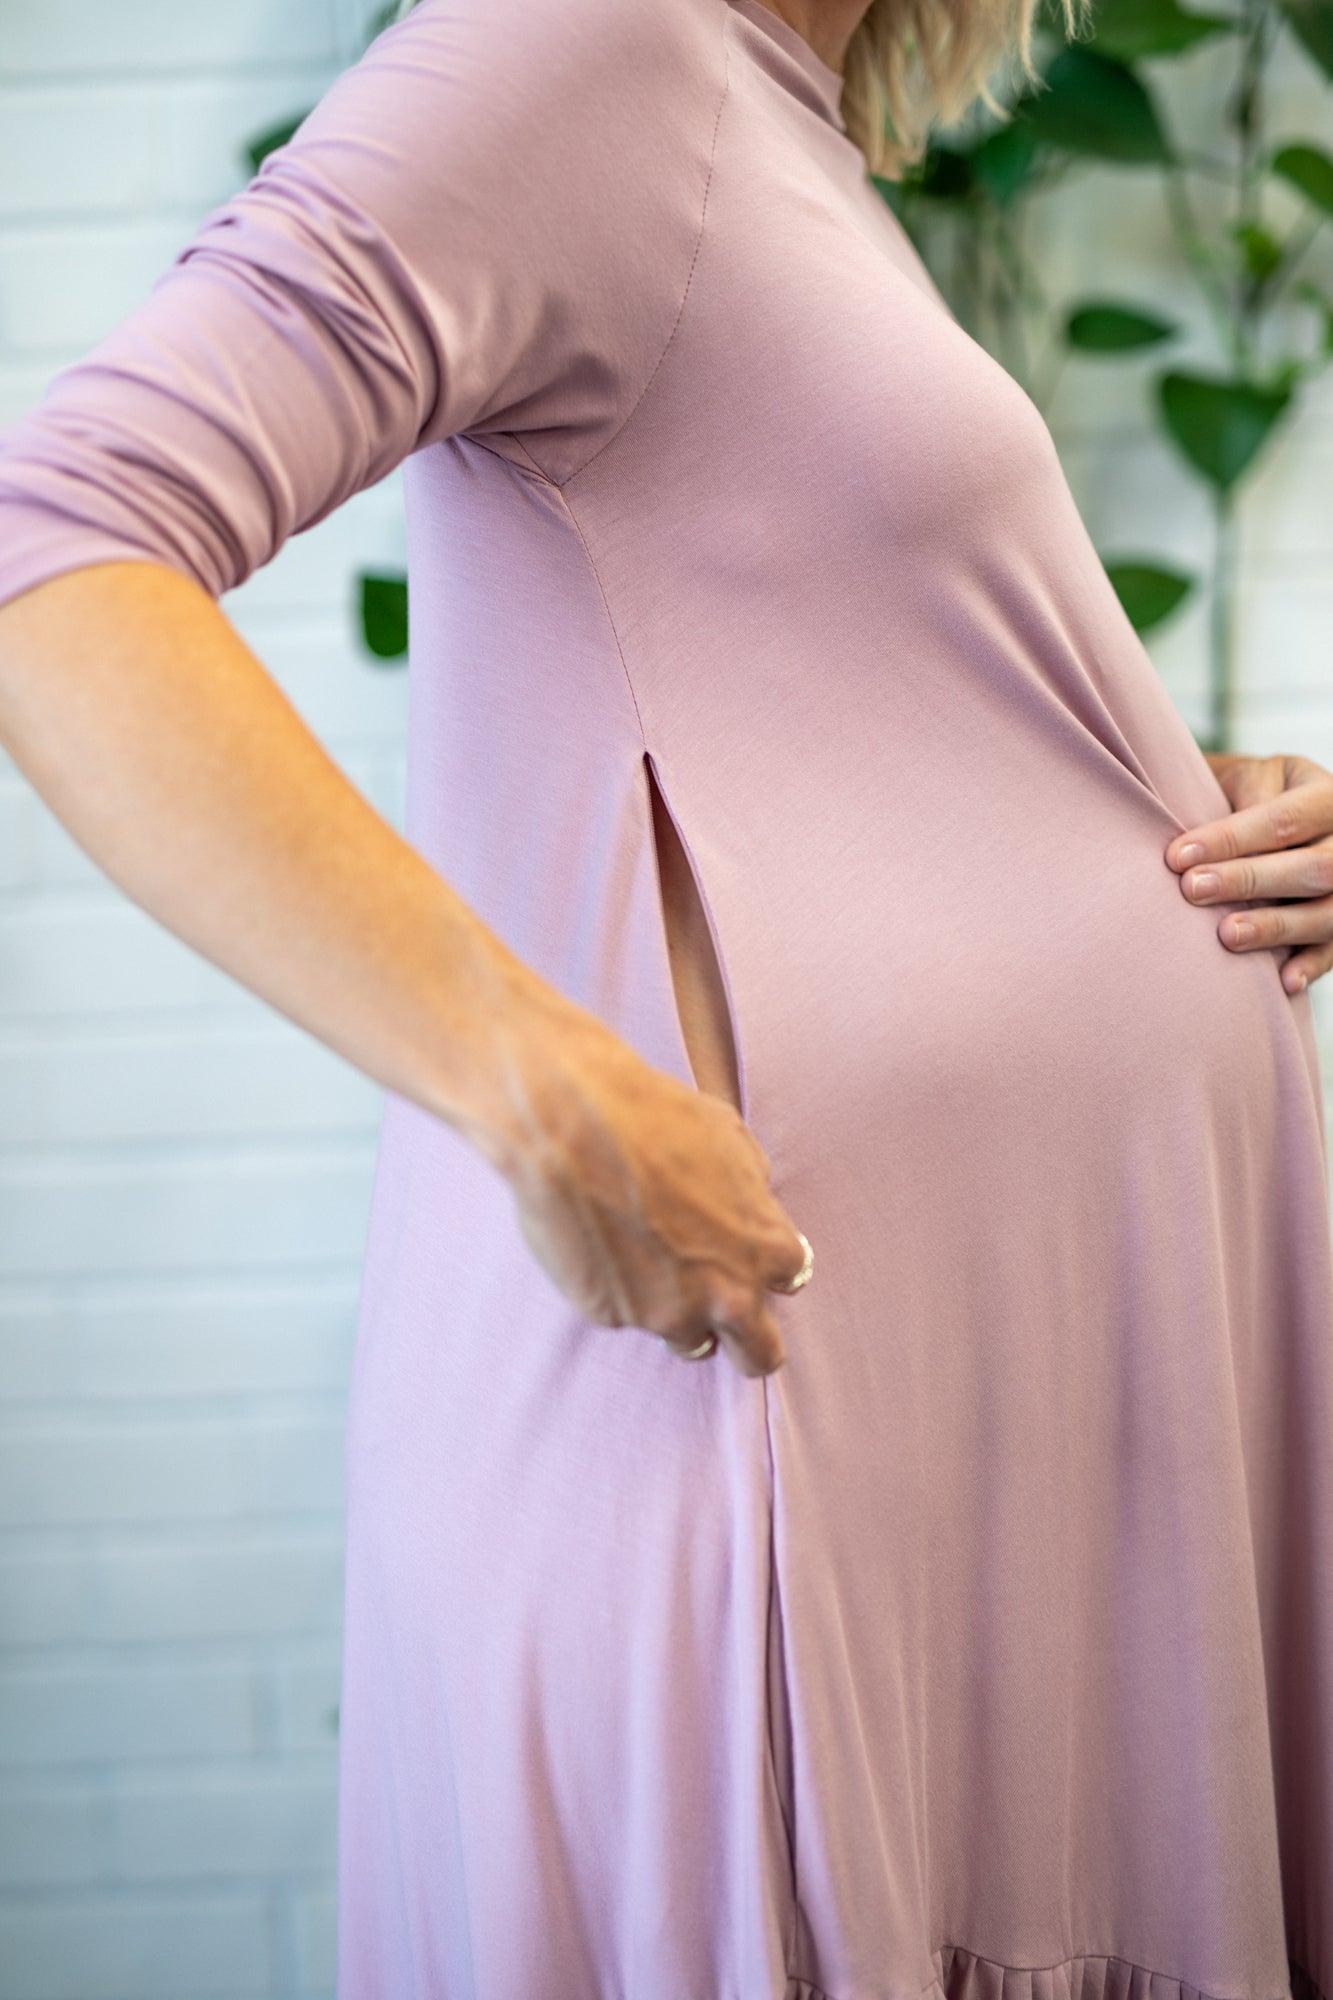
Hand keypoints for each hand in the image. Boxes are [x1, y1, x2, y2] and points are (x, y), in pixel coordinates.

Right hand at [490, 990, 809, 1375]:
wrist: (572, 1126)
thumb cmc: (654, 1119)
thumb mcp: (729, 1138)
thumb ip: (752, 1188)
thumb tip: (751, 1203)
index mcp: (764, 1248)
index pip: (791, 1281)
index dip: (769, 1266)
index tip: (747, 1253)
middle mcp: (724, 1295)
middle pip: (758, 1356)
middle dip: (749, 1340)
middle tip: (725, 1310)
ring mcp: (666, 1313)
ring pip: (689, 1340)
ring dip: (680, 1313)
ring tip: (651, 1263)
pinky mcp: (611, 1316)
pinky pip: (626, 1313)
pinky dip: (622, 1289)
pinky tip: (604, 1243)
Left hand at [1164, 752, 1332, 994]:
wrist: (1273, 809)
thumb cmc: (1252, 795)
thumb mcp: (1251, 780)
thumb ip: (1241, 804)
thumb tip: (1202, 850)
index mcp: (1328, 798)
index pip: (1284, 820)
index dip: (1231, 839)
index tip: (1178, 857)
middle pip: (1314, 867)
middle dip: (1250, 880)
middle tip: (1193, 890)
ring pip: (1328, 912)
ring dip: (1276, 926)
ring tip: (1226, 935)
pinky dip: (1310, 966)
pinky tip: (1282, 981)